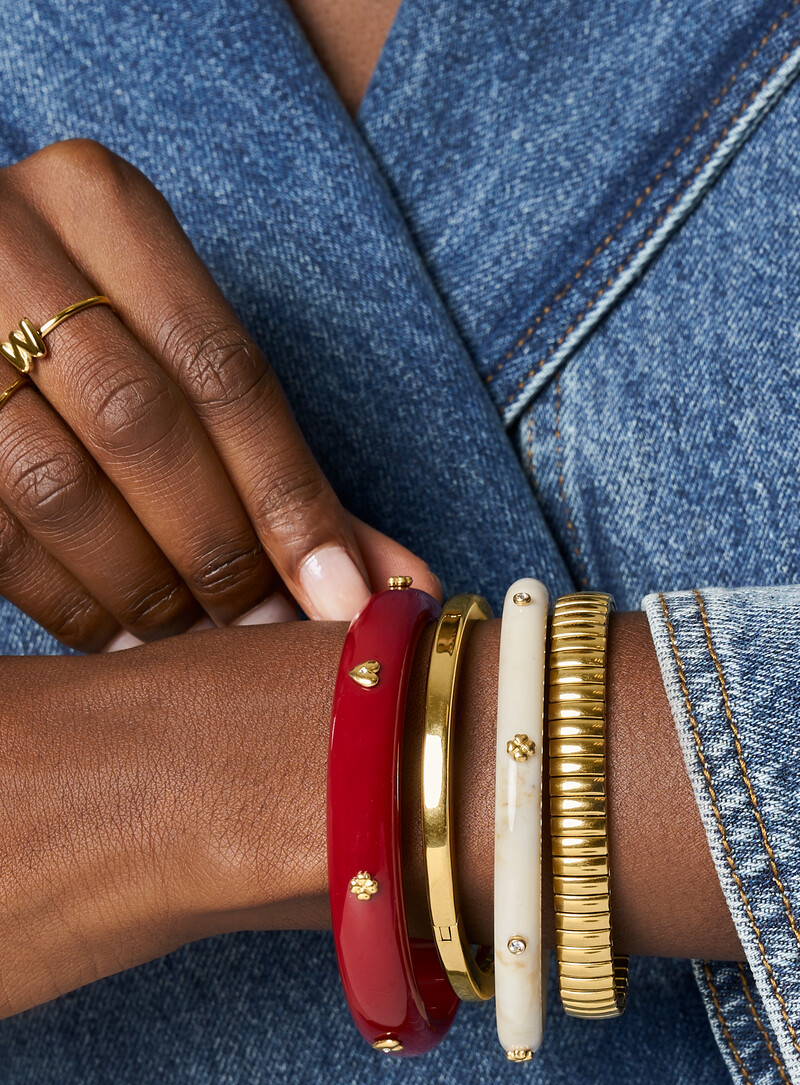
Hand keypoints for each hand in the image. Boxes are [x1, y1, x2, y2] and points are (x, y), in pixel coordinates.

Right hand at [0, 140, 436, 651]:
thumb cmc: (94, 326)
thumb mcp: (181, 348)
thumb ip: (278, 456)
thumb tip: (390, 577)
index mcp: (100, 205)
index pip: (222, 367)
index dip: (289, 497)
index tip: (341, 595)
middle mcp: (7, 242)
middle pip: (141, 426)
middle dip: (217, 552)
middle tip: (263, 628)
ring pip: (57, 487)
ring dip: (141, 590)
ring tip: (194, 641)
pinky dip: (67, 600)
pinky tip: (116, 632)